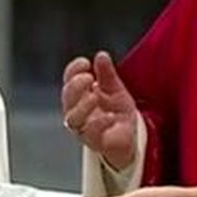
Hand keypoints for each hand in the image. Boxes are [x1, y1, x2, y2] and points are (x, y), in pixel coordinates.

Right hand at [61, 51, 139, 169]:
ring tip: (95, 97)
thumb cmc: (116, 112)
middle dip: (75, 86)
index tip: (85, 63)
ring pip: (73, 118)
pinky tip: (110, 116)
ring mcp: (84, 128)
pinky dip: (99, 123)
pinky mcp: (95, 141)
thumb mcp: (115, 89)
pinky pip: (91, 134)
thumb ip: (107, 74)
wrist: (128, 137)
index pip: (69, 80)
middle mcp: (78, 111)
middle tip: (89, 78)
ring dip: (83, 106)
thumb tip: (101, 55)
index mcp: (80, 96)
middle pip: (67, 98)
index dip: (73, 70)